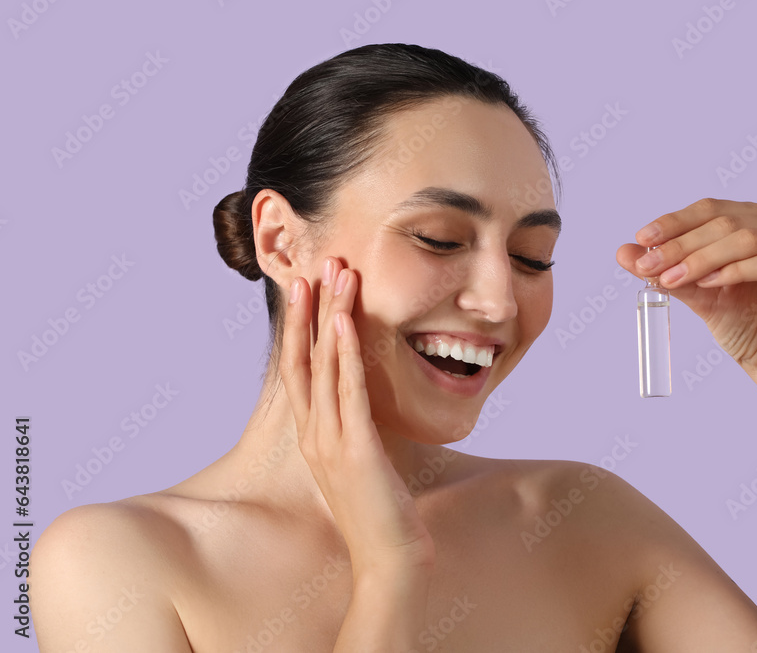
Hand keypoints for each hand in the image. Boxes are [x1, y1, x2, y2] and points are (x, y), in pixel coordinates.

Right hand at [280, 257, 434, 574]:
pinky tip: (343, 323)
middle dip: (309, 310)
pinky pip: (347, 391)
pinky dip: (344, 353)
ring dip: (329, 317)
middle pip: (303, 359)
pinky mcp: (354, 449)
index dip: (301, 328)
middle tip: (317, 264)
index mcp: (314, 436)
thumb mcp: (362, 462)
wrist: (390, 559)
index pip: (300, 370)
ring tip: (336, 275)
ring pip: (324, 366)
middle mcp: (314, 434)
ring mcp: (330, 441)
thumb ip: (356, 430)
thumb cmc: (381, 512)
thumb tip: (363, 402)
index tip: (308, 288)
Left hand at [616, 199, 756, 388]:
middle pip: (726, 222)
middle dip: (682, 244)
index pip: (712, 210)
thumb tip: (624, 252)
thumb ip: (668, 271)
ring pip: (747, 238)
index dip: (675, 222)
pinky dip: (736, 270)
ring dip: (703, 257)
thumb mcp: (699, 295)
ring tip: (672, 278)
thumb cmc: (748, 329)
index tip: (641, 240)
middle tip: (648, 265)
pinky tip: (710, 284)